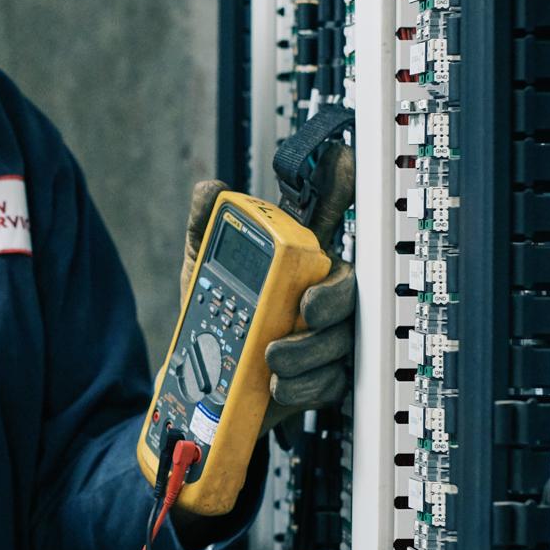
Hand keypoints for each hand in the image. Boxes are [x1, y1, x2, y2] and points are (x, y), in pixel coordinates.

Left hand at [180, 176, 356, 426]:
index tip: (342, 163)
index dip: (339, 186)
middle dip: (330, 297)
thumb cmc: (216, 320)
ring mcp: (326, 336)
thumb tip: (209, 190)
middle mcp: (318, 292)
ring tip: (271, 358)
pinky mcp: (325, 376)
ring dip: (308, 349)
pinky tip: (279, 384)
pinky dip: (304, 384)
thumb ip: (204, 229)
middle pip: (347, 286)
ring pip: (340, 337)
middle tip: (303, 310)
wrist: (203, 386)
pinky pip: (330, 380)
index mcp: (294, 259)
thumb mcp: (201, 271)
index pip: (327, 215)